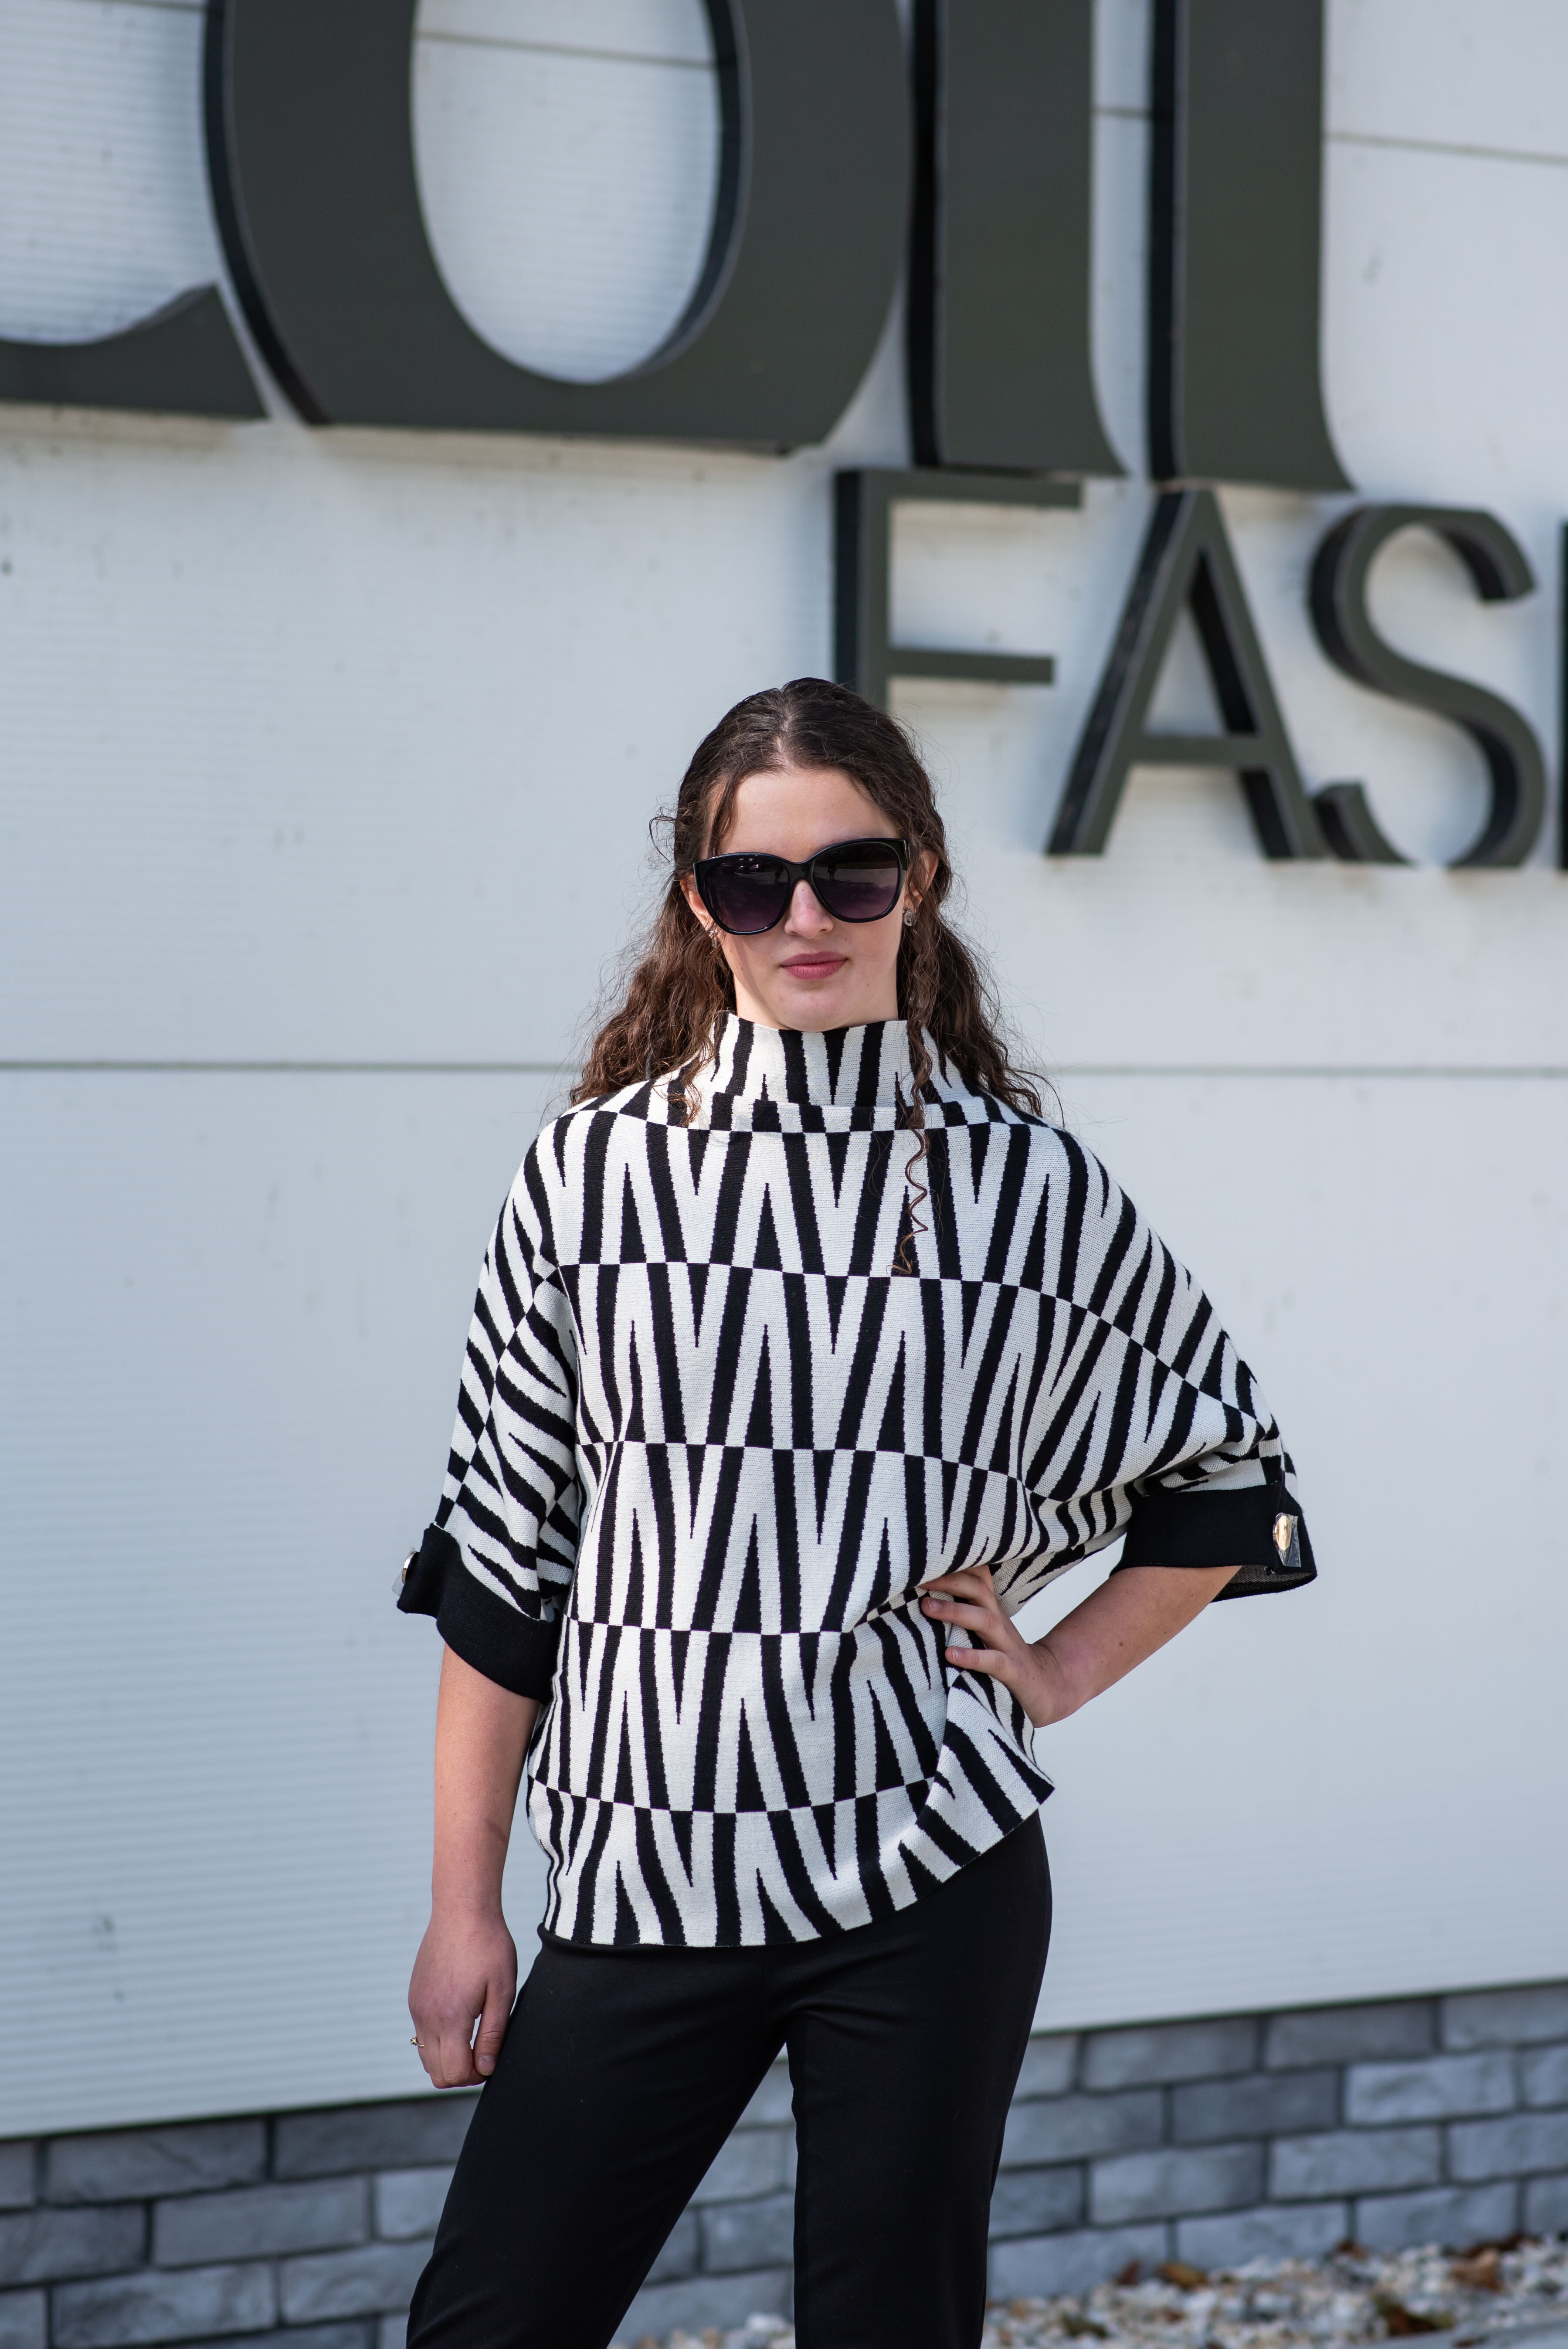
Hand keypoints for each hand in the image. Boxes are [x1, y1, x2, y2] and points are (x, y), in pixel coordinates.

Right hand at [408, 1904, 516, 2088]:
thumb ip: (493, 2033)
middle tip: (483, 2051)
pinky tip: (460, 2018)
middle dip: (462, 2072)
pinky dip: (438, 2040)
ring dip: (448, 2058)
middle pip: (437, 2073)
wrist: (462, 1909)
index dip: (476, 2075)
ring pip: (426, 2057)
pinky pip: (421, 2035)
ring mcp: (416, 2007)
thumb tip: (485, 2068)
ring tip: (473, 2036)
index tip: (491, 2059)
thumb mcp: (502, 1990)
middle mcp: (426, 2016)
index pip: (454, 2073)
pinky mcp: (414, 1997)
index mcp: (450, 2017)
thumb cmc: (488, 1946)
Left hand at [919, 1563, 1075, 1729]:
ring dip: (955, 1611)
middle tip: (918, 1577)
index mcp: (991, 1611)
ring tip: (927, 1607)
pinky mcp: (1012, 1672)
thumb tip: (925, 1596)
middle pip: (978, 1590)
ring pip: (984, 1620)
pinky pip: (994, 1661)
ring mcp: (1007, 1646)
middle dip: (949, 1580)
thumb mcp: (986, 1629)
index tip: (925, 1554)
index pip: (976, 1577)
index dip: (954, 1563)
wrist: (1048, 1688)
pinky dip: (972, 1657)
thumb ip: (965, 1610)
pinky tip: (950, 1655)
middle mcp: (999, 1623)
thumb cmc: (1005, 1656)